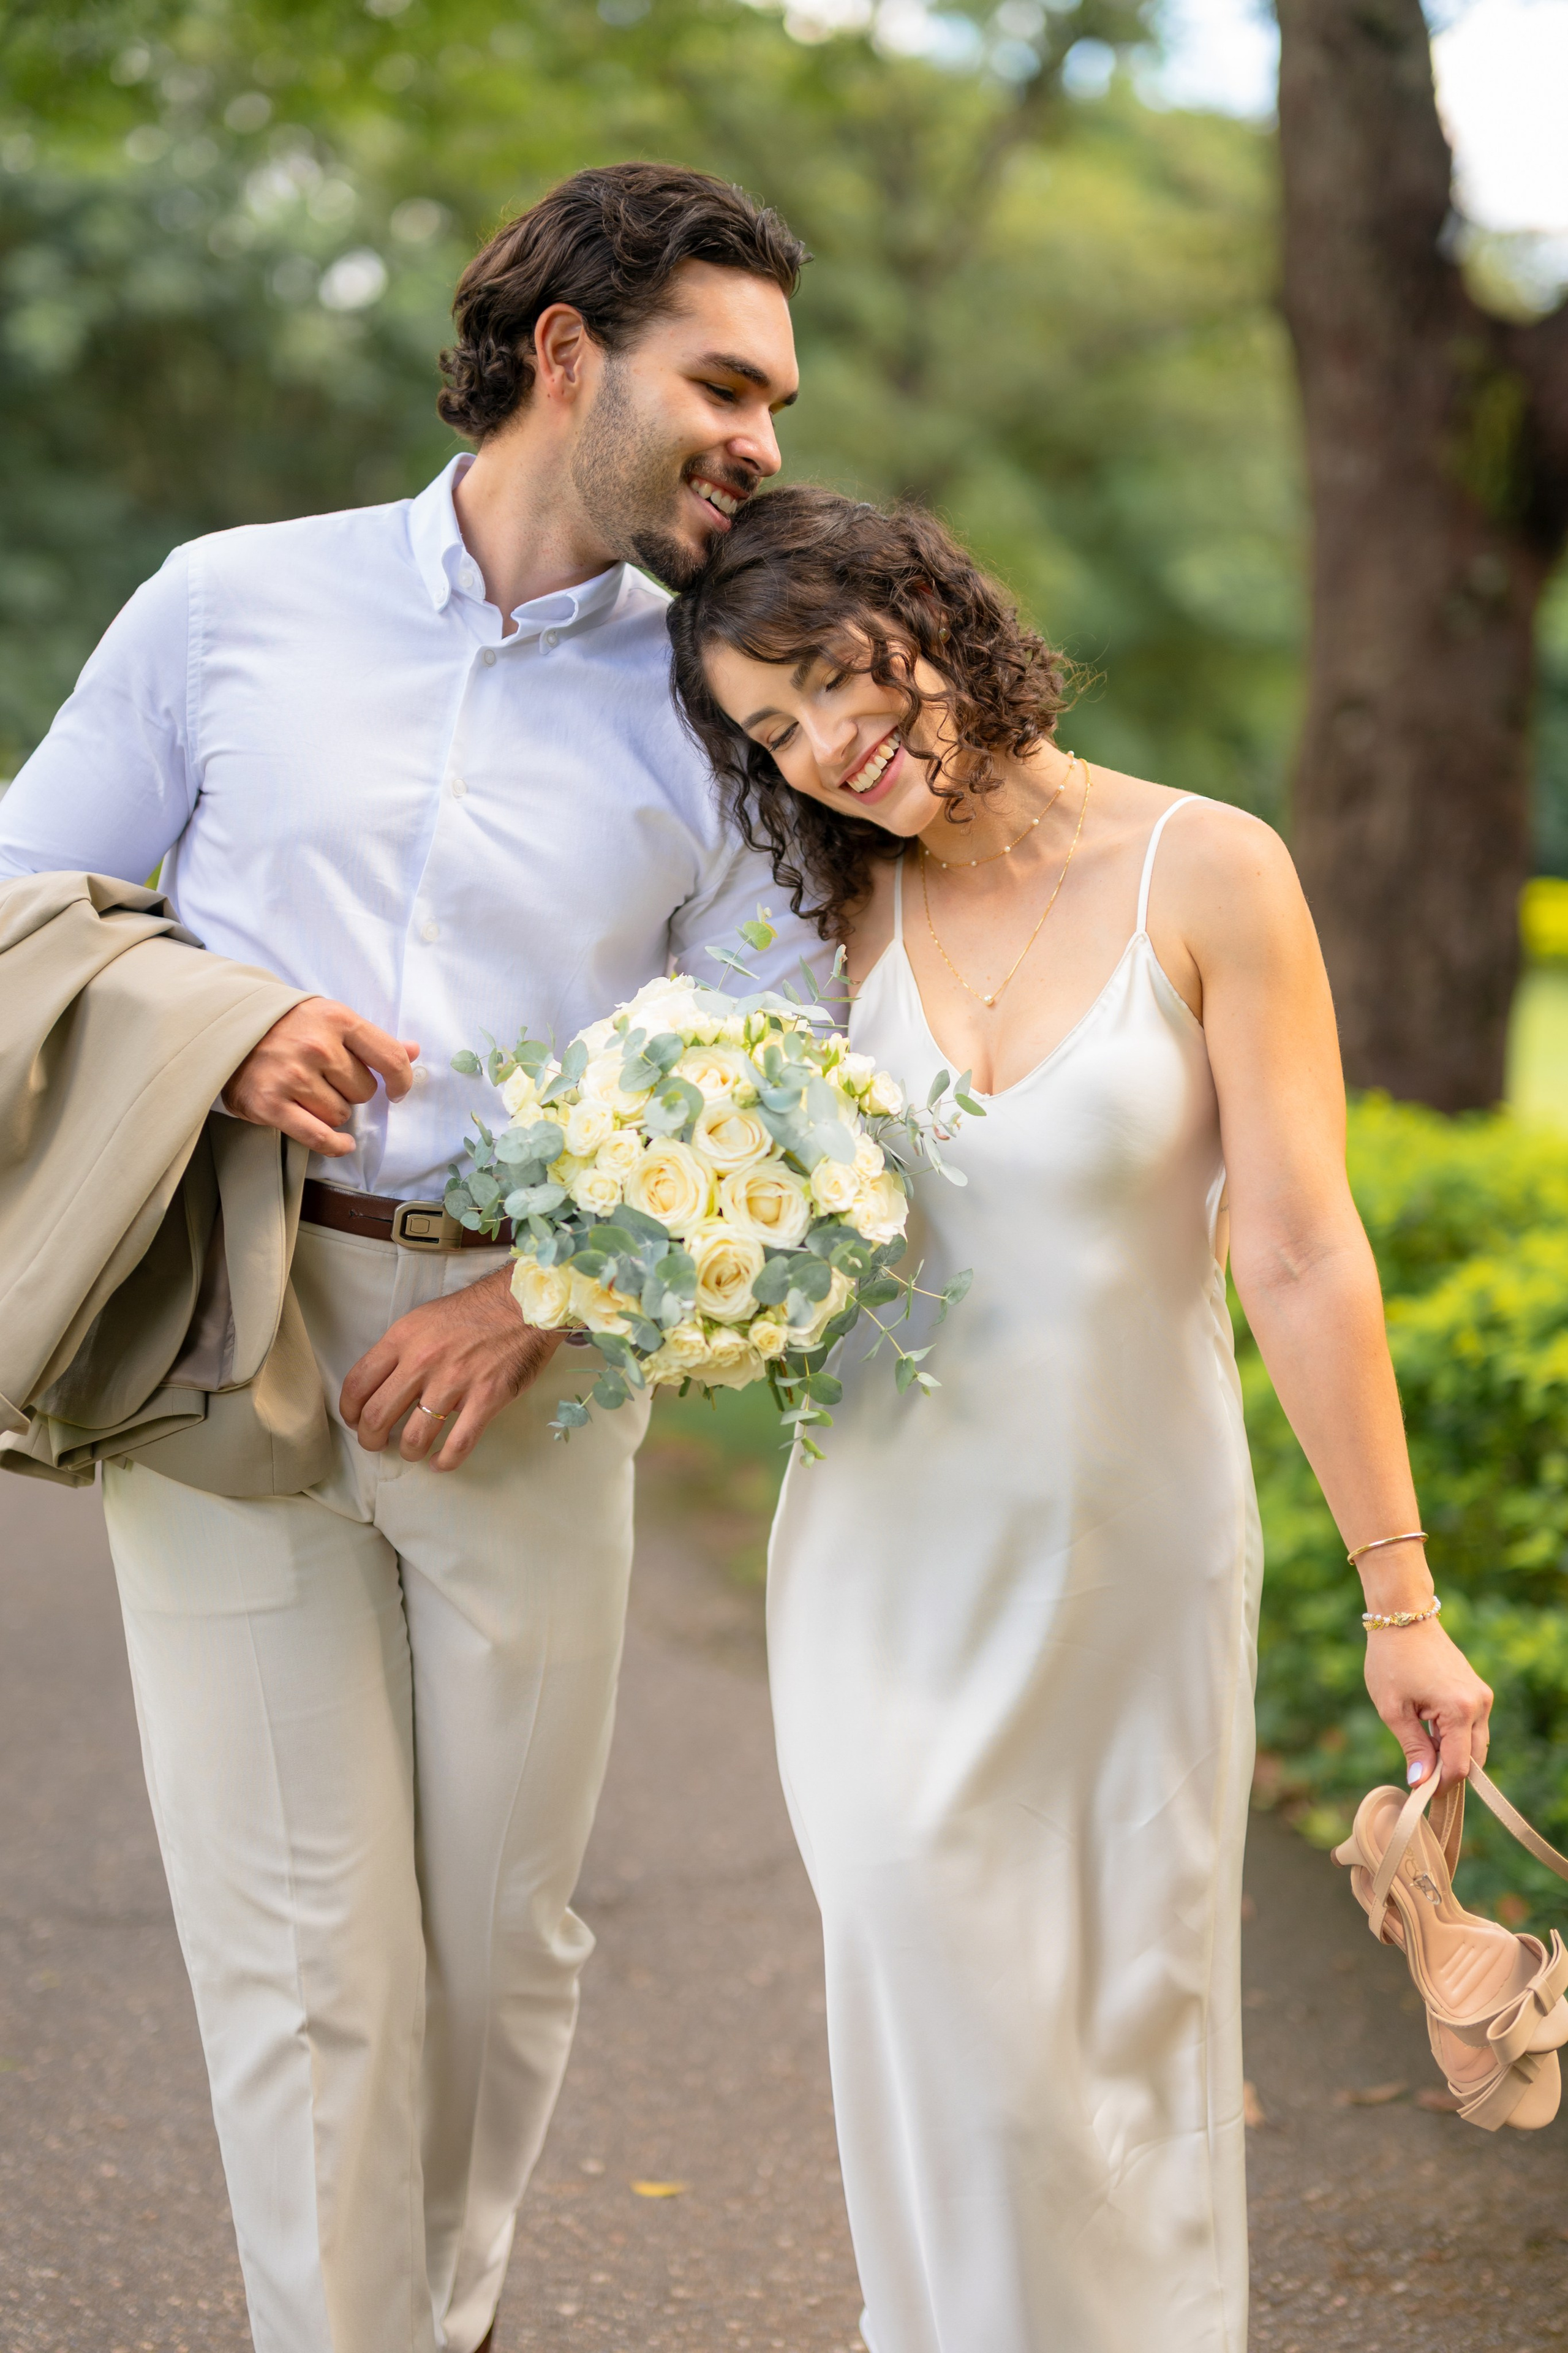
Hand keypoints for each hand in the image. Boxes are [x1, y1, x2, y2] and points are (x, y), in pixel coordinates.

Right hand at [223, 999, 420, 1157]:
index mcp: (337, 1019)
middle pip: (364, 1091)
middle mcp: (316, 1046)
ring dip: (332, 1110)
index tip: (397, 1091)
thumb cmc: (286, 1025)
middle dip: (352, 1091)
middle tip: (328, 1079)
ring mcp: (292, 1076)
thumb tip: (413, 1050)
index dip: (401, 1080)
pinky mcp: (270, 1104)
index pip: (390, 1058)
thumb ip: (372, 1038)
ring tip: (310, 1093)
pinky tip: (341, 1143)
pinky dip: (334, 1145)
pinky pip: (319, 1136)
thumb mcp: (330, 1019)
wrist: (227, 1028)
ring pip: (341, 1114)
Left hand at [339, 1267, 562, 1471]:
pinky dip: (445, 1461)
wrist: (524, 1304)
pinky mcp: (486, 1398)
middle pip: (378, 1416)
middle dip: (371, 1439)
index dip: (349, 1411)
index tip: (355, 1421)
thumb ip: (400, 1350)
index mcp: (402, 1339)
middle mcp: (423, 1361)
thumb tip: (382, 1384)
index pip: (357, 1384)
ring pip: (415, 1437)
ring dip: (408, 1452)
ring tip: (413, 1451)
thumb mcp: (424, 1319)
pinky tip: (440, 1463)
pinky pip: (458, 1444)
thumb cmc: (475, 1311)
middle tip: (377, 1443)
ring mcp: (455, 1382)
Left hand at [1363, 1617, 1492, 1789]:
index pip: (1460, 1766)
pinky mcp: (1478, 1691)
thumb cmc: (1392, 1660)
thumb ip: (1412, 1747)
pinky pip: (1472, 1726)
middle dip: (1449, 1771)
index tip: (1421, 1793)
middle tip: (1420, 1775)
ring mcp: (1481, 1696)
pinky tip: (1429, 1730)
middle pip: (1473, 1759)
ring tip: (1421, 1747)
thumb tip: (1420, 1783)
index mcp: (1459, 1710)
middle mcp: (1479, 1704)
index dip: (1441, 1785)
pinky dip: (1454, 1736)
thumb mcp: (1393, 1708)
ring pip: (1475, 1743)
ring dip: (1452, 1753)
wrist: (1403, 1617)